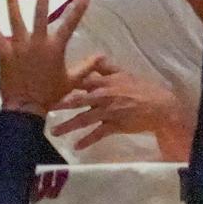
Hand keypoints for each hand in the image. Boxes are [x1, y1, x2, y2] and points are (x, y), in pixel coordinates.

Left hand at [0, 0, 100, 116]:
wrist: (25, 107)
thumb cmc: (50, 95)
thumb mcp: (71, 81)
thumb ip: (86, 66)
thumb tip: (102, 56)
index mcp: (54, 48)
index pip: (70, 25)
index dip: (79, 10)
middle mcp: (37, 43)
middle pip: (40, 13)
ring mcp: (19, 46)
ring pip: (15, 19)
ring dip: (12, 1)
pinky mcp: (4, 52)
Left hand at [52, 64, 192, 156]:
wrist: (159, 106)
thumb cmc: (140, 88)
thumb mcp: (123, 73)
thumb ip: (106, 67)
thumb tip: (95, 57)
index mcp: (104, 82)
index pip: (80, 81)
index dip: (63, 83)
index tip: (47, 85)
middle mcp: (103, 96)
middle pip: (77, 100)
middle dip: (60, 104)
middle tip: (43, 108)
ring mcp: (108, 112)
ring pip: (84, 119)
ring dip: (68, 126)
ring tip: (54, 132)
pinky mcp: (115, 126)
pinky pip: (98, 134)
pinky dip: (87, 140)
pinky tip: (76, 146)